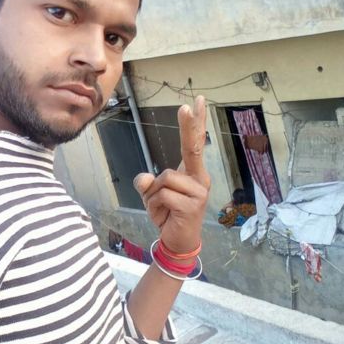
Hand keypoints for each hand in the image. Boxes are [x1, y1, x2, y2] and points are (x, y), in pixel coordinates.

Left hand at [133, 96, 210, 253]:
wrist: (178, 242)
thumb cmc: (168, 214)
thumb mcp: (152, 196)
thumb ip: (147, 184)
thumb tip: (144, 178)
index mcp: (192, 172)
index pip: (194, 143)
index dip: (196, 123)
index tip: (198, 102)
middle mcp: (199, 178)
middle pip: (192, 148)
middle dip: (189, 127)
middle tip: (187, 106)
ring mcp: (198, 191)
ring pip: (164, 179)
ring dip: (153, 196)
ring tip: (162, 209)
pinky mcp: (192, 204)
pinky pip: (162, 195)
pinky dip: (155, 206)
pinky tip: (164, 216)